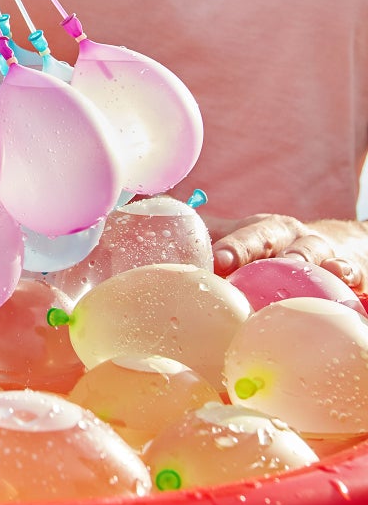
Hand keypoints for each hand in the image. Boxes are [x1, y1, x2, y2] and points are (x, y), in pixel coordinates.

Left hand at [211, 213, 366, 289]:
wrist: (333, 250)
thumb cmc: (276, 250)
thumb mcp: (246, 240)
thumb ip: (209, 238)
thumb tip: (157, 226)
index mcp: (263, 230)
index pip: (243, 236)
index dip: (231, 246)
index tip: (218, 260)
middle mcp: (292, 238)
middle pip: (274, 240)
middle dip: (258, 250)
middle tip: (246, 264)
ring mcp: (322, 253)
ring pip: (314, 253)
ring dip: (304, 259)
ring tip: (298, 268)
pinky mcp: (349, 270)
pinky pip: (352, 271)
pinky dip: (349, 273)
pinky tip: (346, 277)